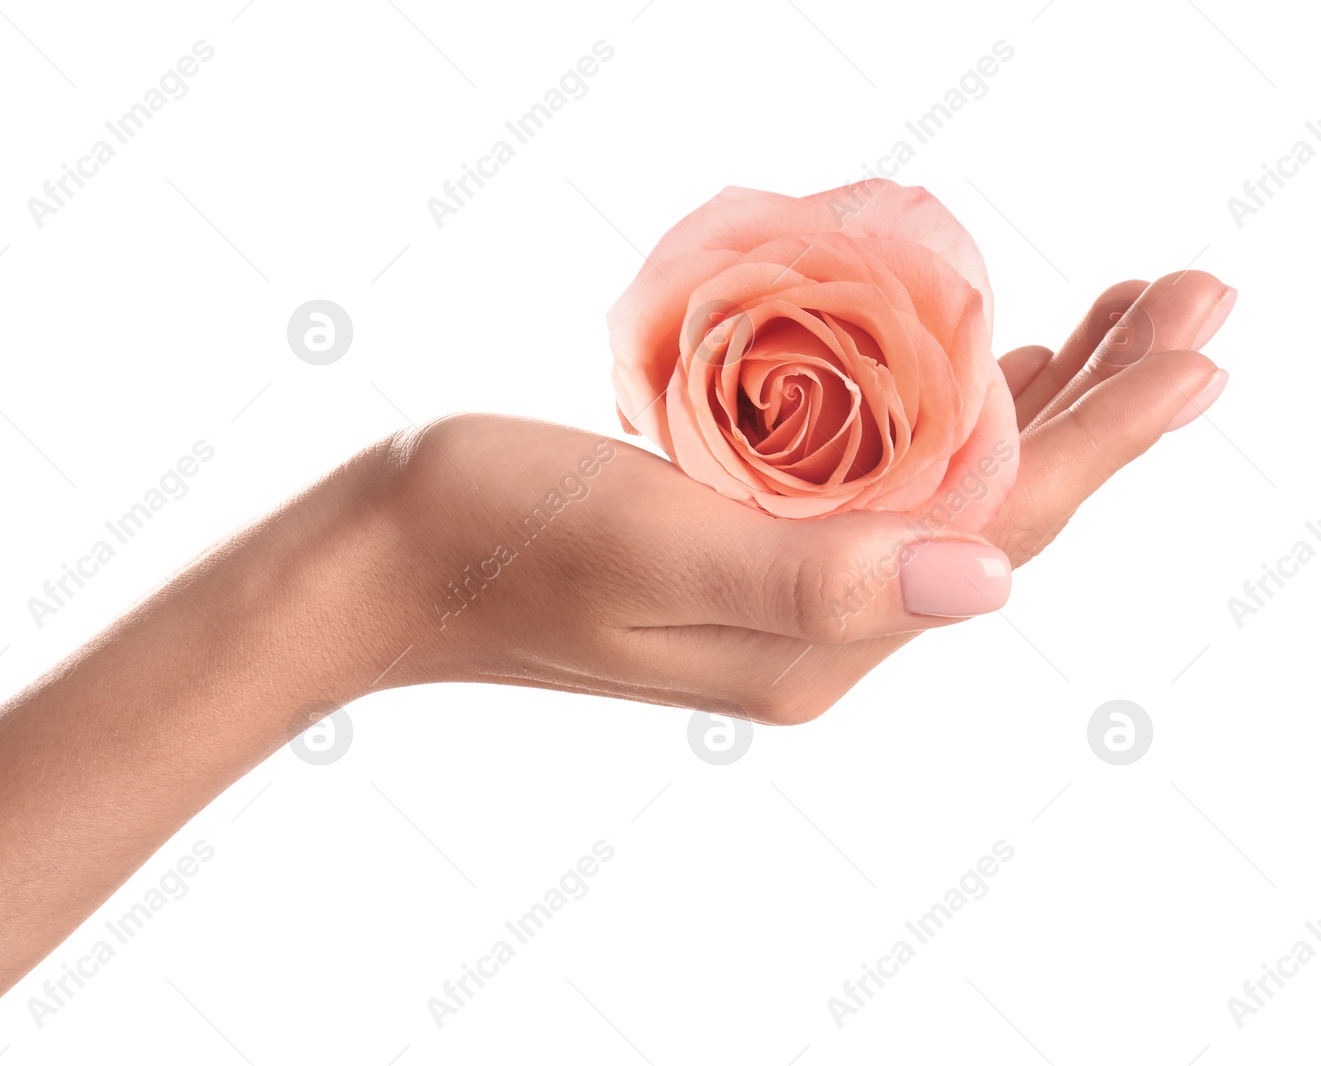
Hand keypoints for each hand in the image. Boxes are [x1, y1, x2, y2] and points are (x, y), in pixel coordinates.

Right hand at [366, 270, 1231, 722]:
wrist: (381, 561)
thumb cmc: (487, 533)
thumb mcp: (645, 545)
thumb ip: (813, 575)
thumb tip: (990, 584)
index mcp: (814, 638)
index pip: (998, 526)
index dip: (1108, 433)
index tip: (1198, 345)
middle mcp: (819, 630)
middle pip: (999, 508)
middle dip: (1102, 406)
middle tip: (1188, 302)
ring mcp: (783, 596)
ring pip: (950, 494)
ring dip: (1040, 405)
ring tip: (1116, 324)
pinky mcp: (744, 554)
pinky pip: (882, 488)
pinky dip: (944, 418)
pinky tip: (980, 373)